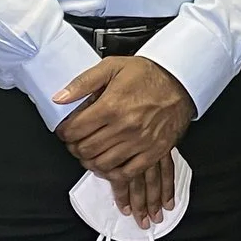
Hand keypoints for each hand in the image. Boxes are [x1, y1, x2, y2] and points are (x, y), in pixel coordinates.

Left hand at [55, 57, 194, 223]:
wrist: (180, 82)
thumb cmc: (147, 74)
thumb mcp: (111, 67)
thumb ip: (82, 83)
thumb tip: (60, 98)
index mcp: (112, 106)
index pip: (75, 130)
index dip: (64, 133)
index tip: (65, 131)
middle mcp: (125, 127)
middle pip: (86, 149)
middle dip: (74, 147)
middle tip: (75, 142)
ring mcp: (140, 142)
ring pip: (102, 164)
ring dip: (89, 161)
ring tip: (89, 152)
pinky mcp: (153, 152)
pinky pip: (127, 173)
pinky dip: (112, 173)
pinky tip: (107, 165)